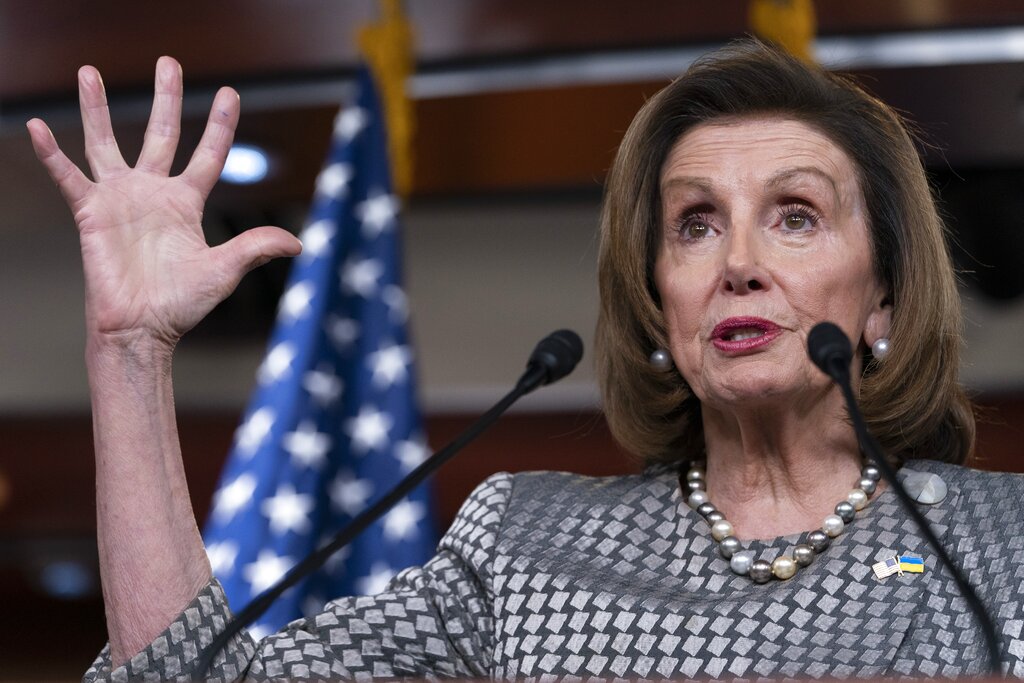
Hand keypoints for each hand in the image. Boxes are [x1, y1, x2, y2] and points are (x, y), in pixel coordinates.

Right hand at [26, 57, 300, 346]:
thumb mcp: (225, 270)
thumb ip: (255, 246)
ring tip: (88, 72)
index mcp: (186, 203)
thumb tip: (298, 242)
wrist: (141, 328)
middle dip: (166, 98)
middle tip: (168, 62)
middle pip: (161, 134)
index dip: (220, 125)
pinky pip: (67, 176)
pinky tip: (37, 127)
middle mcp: (153, 193)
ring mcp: (120, 199)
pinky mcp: (91, 213)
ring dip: (98, 108)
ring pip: (106, 142)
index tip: (230, 94)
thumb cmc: (181, 304)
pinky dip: (51, 153)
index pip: (208, 154)